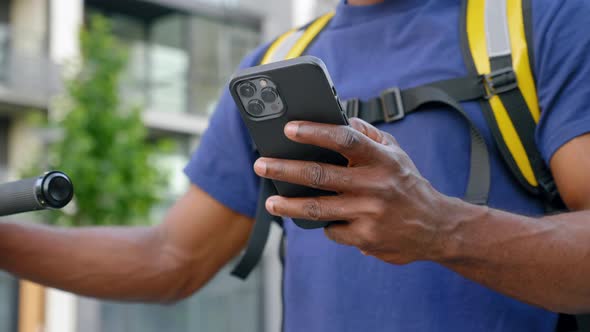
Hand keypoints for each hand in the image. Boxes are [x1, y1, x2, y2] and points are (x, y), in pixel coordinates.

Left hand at [253, 118, 458, 264]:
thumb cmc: (406, 183)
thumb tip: (336, 118)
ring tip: (270, 202)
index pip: (344, 139)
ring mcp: (369, 213)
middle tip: (261, 165)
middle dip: (284, 169)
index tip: (289, 128)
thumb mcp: (394, 152)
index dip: (314, 132)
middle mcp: (375, 185)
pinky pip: (332, 229)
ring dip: (288, 205)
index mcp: (382, 159)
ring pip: (318, 208)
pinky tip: (321, 219)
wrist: (436, 227)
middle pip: (320, 175)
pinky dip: (324, 223)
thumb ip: (366, 134)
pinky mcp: (365, 238)